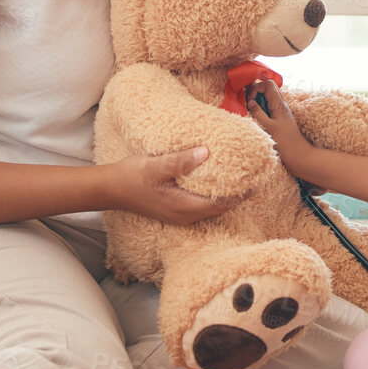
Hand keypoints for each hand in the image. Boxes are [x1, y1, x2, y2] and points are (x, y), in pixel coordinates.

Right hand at [105, 148, 243, 224]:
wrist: (110, 189)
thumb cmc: (131, 177)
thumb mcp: (155, 165)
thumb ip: (180, 161)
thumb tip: (205, 152)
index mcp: (183, 207)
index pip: (221, 203)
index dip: (241, 194)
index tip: (257, 180)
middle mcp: (185, 215)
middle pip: (220, 208)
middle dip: (239, 195)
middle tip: (256, 177)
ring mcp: (180, 215)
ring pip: (212, 208)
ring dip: (228, 196)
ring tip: (243, 179)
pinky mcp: (175, 210)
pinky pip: (203, 205)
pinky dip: (215, 195)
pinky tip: (218, 182)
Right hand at [242, 79, 322, 191]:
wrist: (298, 155)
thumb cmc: (284, 142)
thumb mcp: (268, 127)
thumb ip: (258, 113)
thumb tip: (249, 102)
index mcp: (279, 104)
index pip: (268, 84)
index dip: (256, 88)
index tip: (249, 100)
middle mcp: (281, 105)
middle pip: (268, 88)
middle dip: (256, 92)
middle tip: (248, 104)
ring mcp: (281, 111)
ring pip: (268, 97)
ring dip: (258, 100)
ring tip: (251, 110)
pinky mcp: (280, 118)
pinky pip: (269, 106)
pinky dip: (262, 108)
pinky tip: (257, 117)